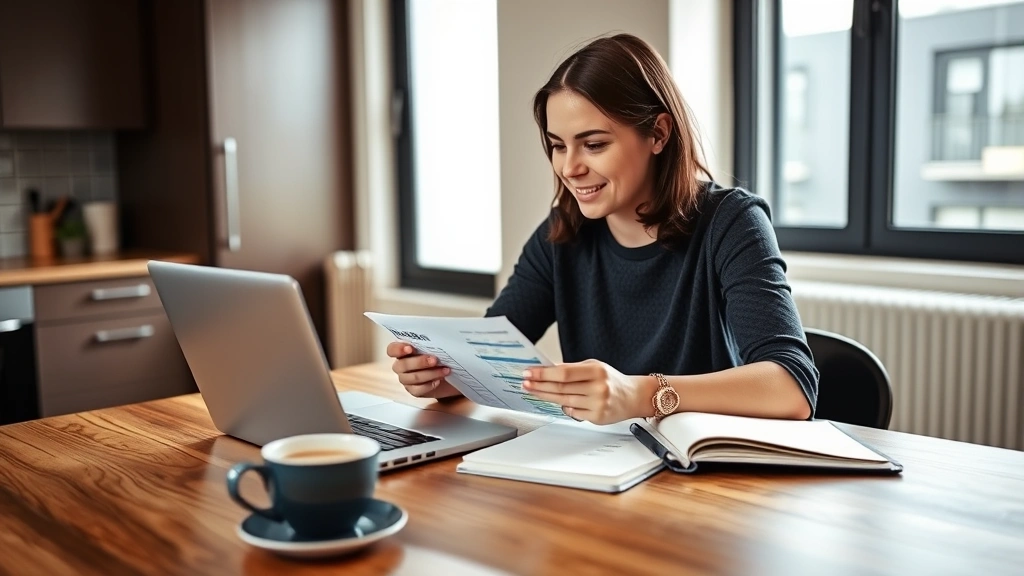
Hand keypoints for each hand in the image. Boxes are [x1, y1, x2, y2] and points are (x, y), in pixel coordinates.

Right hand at [386, 342, 461, 398]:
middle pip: (403, 365)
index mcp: (403, 351)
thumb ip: (430, 344)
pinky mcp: (413, 390)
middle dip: (420, 362)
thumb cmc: (440, 357)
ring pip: (412, 378)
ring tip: (444, 370)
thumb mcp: (435, 348)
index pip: (392, 349)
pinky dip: (429, 385)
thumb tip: (437, 338)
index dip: (398, 349)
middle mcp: (401, 365)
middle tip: (434, 360)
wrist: (448, 374)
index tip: (410, 349)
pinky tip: (438, 381)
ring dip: (430, 373)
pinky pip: (417, 389)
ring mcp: (406, 379)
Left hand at [521, 359, 646, 424]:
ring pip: (564, 401)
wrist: (634, 396)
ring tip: (532, 391)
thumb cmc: (611, 380)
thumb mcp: (594, 367)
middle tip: (525, 383)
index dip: (543, 374)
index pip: (563, 373)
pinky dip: (565, 407)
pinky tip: (560, 402)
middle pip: (560, 388)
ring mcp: (598, 403)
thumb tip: (546, 369)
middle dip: (539, 385)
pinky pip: (573, 413)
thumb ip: (571, 369)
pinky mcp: (597, 417)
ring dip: (545, 396)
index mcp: (596, 371)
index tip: (528, 373)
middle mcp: (597, 387)